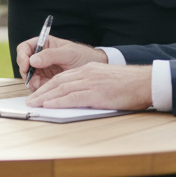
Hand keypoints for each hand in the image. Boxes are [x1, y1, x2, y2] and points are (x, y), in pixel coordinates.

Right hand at [15, 35, 105, 89]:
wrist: (94, 70)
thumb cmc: (83, 56)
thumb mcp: (68, 53)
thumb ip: (50, 55)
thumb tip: (32, 60)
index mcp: (44, 44)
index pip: (25, 48)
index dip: (22, 56)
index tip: (26, 65)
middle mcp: (41, 56)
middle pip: (23, 63)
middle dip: (26, 72)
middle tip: (32, 80)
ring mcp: (43, 69)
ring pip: (28, 76)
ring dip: (32, 82)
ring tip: (41, 85)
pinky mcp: (46, 80)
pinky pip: (36, 85)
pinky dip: (38, 88)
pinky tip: (45, 89)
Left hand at [26, 63, 153, 110]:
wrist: (144, 82)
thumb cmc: (129, 84)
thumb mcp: (106, 80)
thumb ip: (92, 85)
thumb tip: (81, 97)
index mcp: (88, 70)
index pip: (63, 77)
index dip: (48, 86)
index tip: (39, 94)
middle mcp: (86, 74)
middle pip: (58, 82)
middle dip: (42, 92)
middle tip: (30, 101)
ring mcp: (90, 83)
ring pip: (61, 89)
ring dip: (45, 97)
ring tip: (34, 105)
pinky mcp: (96, 93)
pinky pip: (72, 97)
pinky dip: (58, 101)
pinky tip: (48, 105)